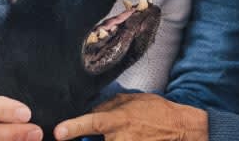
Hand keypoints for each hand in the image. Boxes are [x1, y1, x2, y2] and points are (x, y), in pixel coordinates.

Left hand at [53, 93, 207, 140]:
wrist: (179, 128)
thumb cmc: (155, 111)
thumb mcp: (130, 100)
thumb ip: (106, 107)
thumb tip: (88, 113)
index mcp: (118, 120)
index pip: (92, 123)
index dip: (74, 127)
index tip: (59, 132)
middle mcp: (120, 138)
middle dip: (94, 137)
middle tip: (117, 128)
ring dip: (108, 138)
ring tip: (129, 131)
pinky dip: (116, 138)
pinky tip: (131, 135)